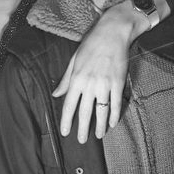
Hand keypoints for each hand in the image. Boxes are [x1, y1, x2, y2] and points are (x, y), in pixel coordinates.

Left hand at [53, 0, 146, 143]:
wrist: (112, 33)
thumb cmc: (91, 44)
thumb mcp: (74, 60)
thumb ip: (65, 80)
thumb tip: (56, 94)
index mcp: (76, 79)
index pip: (69, 105)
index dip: (67, 121)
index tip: (65, 132)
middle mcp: (89, 84)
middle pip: (85, 112)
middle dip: (82, 128)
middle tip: (81, 140)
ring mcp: (105, 84)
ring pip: (102, 111)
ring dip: (100, 125)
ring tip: (99, 135)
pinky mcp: (118, 82)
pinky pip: (116, 103)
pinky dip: (115, 115)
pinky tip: (113, 123)